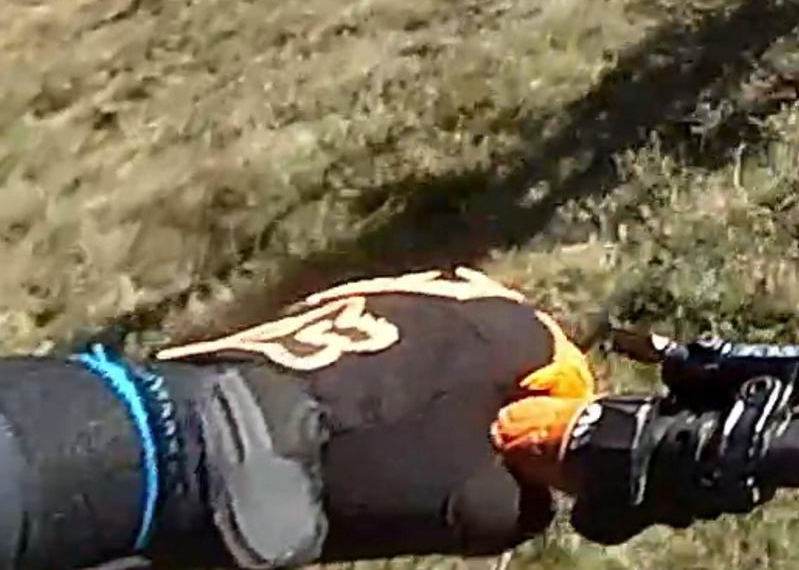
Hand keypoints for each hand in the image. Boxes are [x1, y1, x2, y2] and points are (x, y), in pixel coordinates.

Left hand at [159, 268, 595, 562]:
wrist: (235, 439)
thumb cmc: (373, 468)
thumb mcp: (475, 510)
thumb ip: (530, 497)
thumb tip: (534, 492)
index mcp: (511, 325)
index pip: (564, 380)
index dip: (540, 433)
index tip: (506, 472)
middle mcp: (461, 288)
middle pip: (500, 363)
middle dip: (485, 409)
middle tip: (449, 468)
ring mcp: (391, 289)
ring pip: (440, 357)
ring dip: (431, 399)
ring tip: (391, 454)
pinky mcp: (332, 305)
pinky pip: (382, 351)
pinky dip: (379, 387)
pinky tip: (350, 431)